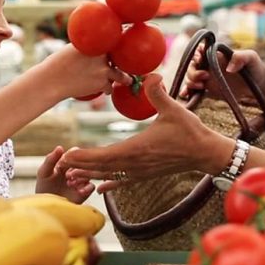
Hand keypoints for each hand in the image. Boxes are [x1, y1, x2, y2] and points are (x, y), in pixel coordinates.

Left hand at [36, 145, 93, 203]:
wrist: (46, 209)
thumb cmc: (42, 189)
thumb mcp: (43, 173)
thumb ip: (50, 160)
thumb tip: (60, 147)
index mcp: (65, 162)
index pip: (75, 152)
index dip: (72, 156)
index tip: (64, 164)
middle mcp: (75, 170)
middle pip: (85, 161)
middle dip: (77, 168)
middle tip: (67, 175)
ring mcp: (80, 181)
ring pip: (89, 173)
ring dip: (81, 177)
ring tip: (70, 184)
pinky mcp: (84, 192)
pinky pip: (91, 186)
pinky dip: (86, 188)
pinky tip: (78, 191)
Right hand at [43, 45, 130, 99]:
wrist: (52, 80)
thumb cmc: (59, 63)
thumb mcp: (74, 48)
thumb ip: (89, 48)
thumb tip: (99, 47)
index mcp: (96, 44)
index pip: (115, 42)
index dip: (121, 44)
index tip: (126, 46)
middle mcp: (102, 56)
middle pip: (120, 59)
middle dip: (122, 63)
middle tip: (126, 64)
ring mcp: (104, 70)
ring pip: (120, 75)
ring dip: (123, 78)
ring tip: (127, 79)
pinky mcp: (102, 84)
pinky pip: (110, 87)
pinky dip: (107, 88)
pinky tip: (106, 89)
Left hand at [62, 74, 231, 192]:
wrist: (205, 153)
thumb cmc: (190, 130)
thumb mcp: (174, 109)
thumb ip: (158, 93)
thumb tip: (150, 75)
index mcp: (139, 149)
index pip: (105, 155)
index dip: (85, 156)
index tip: (68, 154)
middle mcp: (137, 164)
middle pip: (102, 168)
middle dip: (80, 166)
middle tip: (59, 165)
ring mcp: (141, 172)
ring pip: (110, 176)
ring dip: (90, 175)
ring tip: (71, 175)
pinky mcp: (147, 174)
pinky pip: (124, 182)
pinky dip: (110, 184)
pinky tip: (99, 189)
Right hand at [181, 45, 264, 105]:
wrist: (260, 83)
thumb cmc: (255, 66)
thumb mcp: (251, 58)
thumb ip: (241, 57)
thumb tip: (229, 68)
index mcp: (215, 54)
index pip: (199, 50)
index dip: (195, 54)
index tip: (199, 60)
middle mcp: (209, 65)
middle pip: (192, 66)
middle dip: (194, 71)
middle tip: (205, 77)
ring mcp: (207, 77)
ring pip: (191, 78)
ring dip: (190, 82)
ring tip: (200, 86)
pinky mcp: (209, 89)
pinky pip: (195, 90)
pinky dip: (188, 92)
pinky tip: (186, 95)